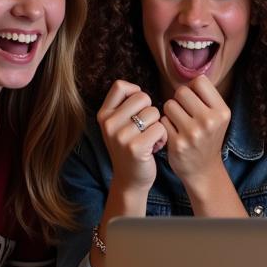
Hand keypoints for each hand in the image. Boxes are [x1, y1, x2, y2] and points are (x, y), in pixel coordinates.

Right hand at [97, 79, 167, 197]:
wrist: (129, 180)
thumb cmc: (129, 148)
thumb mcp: (117, 125)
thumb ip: (123, 106)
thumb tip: (137, 88)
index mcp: (103, 115)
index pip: (120, 86)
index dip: (135, 93)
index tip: (138, 108)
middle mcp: (109, 124)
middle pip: (142, 97)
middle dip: (150, 111)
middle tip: (145, 128)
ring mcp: (121, 136)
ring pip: (154, 112)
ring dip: (158, 125)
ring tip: (150, 139)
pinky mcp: (136, 147)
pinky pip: (160, 128)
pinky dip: (163, 137)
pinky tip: (155, 147)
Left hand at [161, 75, 231, 188]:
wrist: (203, 170)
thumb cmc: (207, 137)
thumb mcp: (217, 117)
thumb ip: (206, 96)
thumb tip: (190, 73)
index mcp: (222, 111)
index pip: (199, 81)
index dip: (192, 88)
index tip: (193, 100)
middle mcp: (210, 121)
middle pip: (181, 91)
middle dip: (179, 99)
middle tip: (184, 112)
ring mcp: (193, 133)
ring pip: (169, 105)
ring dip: (169, 112)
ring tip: (178, 123)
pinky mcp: (177, 143)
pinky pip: (162, 121)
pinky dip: (165, 125)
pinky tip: (173, 134)